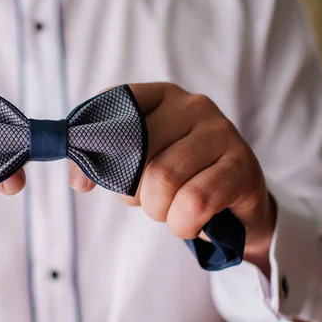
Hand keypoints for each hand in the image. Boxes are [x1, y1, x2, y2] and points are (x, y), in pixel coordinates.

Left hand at [69, 83, 275, 268]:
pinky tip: (192, 222)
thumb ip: (106, 164)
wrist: (237, 206)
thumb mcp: (141, 166)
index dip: (91, 146)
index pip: (115, 104)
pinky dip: (183, 224)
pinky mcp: (241, 166)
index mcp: (162, 97)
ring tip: (173, 211)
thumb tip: (79, 181)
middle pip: (136, 153)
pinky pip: (194, 202)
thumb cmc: (181, 180)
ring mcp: (221, 132)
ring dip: (159, 211)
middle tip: (149, 201)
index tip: (84, 183)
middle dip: (132, 193)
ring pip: (163, 179)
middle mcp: (192, 106)